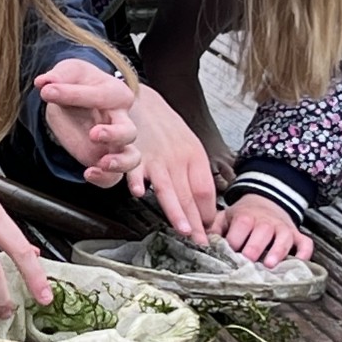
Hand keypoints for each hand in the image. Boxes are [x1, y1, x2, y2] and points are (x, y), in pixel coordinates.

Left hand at [35, 59, 138, 188]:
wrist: (71, 97)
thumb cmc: (76, 82)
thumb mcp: (68, 71)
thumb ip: (58, 75)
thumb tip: (43, 82)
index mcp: (116, 94)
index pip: (101, 96)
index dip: (72, 94)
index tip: (47, 91)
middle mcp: (120, 119)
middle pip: (129, 132)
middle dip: (114, 135)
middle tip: (94, 133)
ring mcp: (114, 143)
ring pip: (131, 158)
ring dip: (119, 162)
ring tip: (103, 163)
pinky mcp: (102, 159)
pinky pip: (112, 177)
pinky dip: (103, 179)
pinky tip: (88, 173)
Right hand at [121, 86, 218, 241]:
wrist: (140, 98)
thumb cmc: (163, 125)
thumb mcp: (186, 144)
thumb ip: (193, 172)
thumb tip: (204, 203)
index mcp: (194, 156)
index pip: (205, 191)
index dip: (208, 214)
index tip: (208, 231)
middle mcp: (178, 158)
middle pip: (190, 195)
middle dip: (196, 223)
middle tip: (201, 243)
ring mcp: (156, 156)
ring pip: (168, 188)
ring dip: (175, 210)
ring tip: (182, 229)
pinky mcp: (134, 153)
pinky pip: (135, 169)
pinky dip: (137, 181)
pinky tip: (139, 193)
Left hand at [217, 193, 313, 267]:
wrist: (267, 203)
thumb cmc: (243, 217)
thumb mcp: (225, 217)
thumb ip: (213, 228)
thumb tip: (200, 241)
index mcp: (246, 216)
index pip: (241, 225)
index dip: (234, 239)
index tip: (228, 252)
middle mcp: (266, 222)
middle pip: (262, 232)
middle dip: (254, 247)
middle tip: (247, 260)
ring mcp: (283, 229)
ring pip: (284, 238)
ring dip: (278, 251)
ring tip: (270, 264)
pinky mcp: (297, 236)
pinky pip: (305, 243)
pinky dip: (305, 253)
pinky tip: (300, 263)